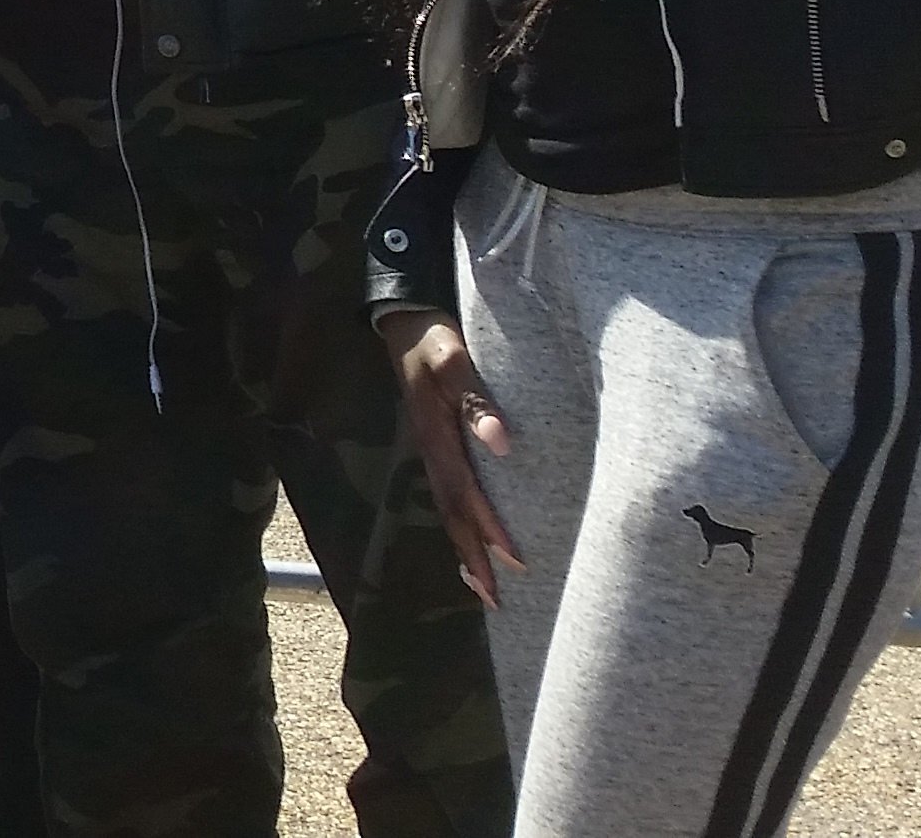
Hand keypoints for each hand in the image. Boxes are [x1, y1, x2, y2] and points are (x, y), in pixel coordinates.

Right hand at [384, 308, 522, 606]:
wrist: (405, 322)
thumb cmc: (433, 339)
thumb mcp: (452, 358)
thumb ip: (476, 398)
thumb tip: (503, 443)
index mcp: (436, 436)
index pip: (465, 494)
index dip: (488, 529)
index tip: (514, 562)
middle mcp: (432, 452)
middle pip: (453, 515)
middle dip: (475, 557)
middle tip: (499, 598)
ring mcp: (432, 451)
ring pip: (450, 510)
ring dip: (468, 550)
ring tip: (487, 588)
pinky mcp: (439, 445)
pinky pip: (450, 495)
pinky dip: (463, 526)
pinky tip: (474, 541)